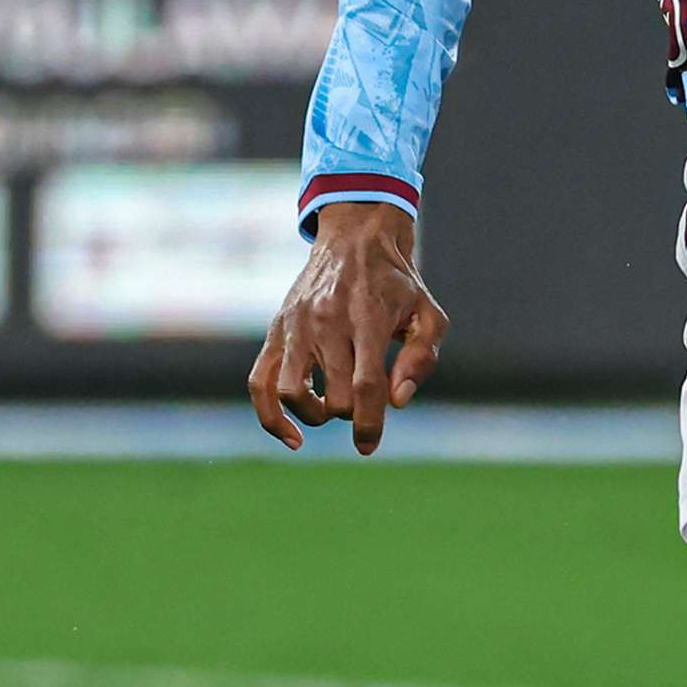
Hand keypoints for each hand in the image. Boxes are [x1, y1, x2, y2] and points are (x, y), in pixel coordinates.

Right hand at [249, 202, 448, 453]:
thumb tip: (396, 400)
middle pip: (333, 396)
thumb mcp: (427, 313)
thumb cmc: (397, 284)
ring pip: (291, 394)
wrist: (354, 240)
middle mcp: (326, 322)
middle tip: (364, 399)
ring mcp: (295, 327)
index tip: (367, 446)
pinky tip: (293, 436)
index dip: (369, 423)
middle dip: (352, 413)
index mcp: (367, 318)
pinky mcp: (275, 332)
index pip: (365, 385)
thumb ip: (421, 358)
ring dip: (313, 416)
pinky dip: (270, 417)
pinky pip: (259, 384)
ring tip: (330, 407)